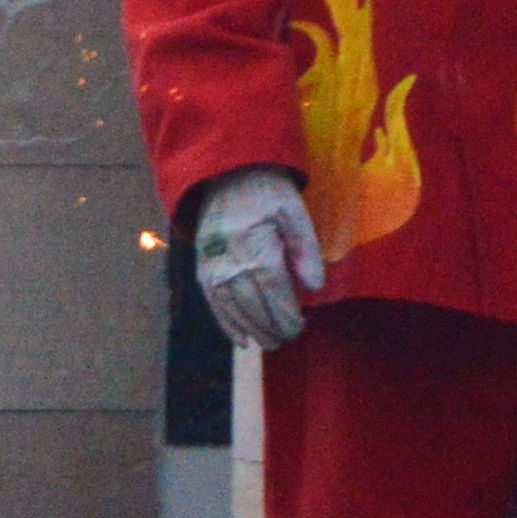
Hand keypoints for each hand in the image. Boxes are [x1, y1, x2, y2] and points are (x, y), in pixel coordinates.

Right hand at [186, 167, 324, 353]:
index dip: (287, 315)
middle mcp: (231, 262)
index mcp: (256, 247)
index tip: (300, 328)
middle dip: (271, 327)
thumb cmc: (266, 193)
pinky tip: (241, 340)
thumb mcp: (294, 211)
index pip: (274, 292)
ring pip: (232, 309)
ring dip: (252, 330)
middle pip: (253, 305)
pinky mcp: (202, 269)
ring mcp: (213, 267)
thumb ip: (306, 248)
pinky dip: (226, 324)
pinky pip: (213, 303)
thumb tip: (314, 287)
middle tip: (287, 339)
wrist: (224, 175)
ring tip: (269, 342)